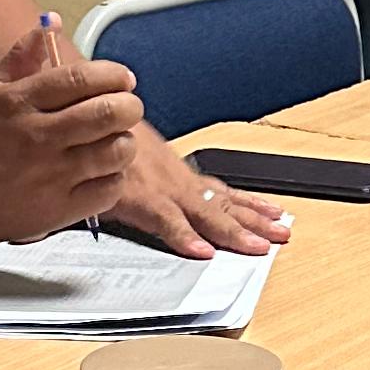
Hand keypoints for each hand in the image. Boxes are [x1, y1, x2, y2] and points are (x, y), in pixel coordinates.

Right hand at [0, 19, 142, 242]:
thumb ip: (23, 56)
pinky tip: (102, 171)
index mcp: (20, 102)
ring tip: (114, 140)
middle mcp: (38, 136)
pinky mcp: (63, 208)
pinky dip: (115, 176)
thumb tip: (51, 22)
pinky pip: (111, 187)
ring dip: (125, 141)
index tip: (123, 78)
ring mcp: (53, 175)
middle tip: (127, 107)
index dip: (113, 74)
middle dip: (129, 105)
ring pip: (117, 151)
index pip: (80, 78)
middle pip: (108, 113)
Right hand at [106, 131, 291, 261]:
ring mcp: (163, 189)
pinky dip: (186, 238)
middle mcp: (176, 180)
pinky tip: (203, 253)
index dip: (248, 203)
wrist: (85, 117)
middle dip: (256, 220)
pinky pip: (168, 224)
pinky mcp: (141, 199)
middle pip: (224, 204)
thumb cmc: (104, 134)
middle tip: (283, 232)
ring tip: (260, 247)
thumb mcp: (132, 154)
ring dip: (235, 232)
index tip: (274, 212)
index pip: (220, 191)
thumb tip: (146, 183)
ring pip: (207, 214)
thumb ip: (144, 172)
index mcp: (175, 173)